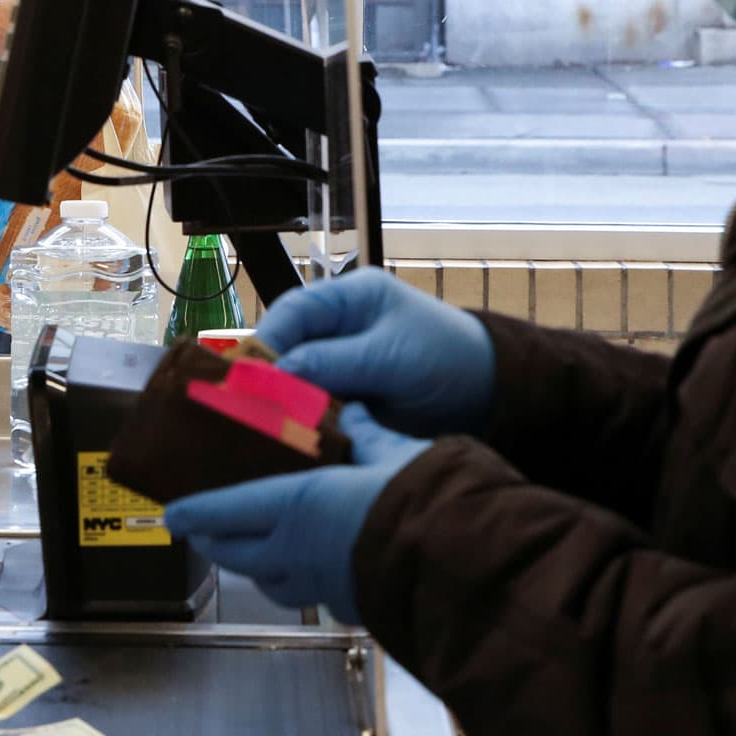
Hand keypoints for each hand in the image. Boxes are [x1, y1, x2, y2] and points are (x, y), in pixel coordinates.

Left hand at [162, 405, 429, 624]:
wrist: (460, 562)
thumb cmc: (419, 499)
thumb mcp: (390, 451)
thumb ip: (364, 433)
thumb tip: (353, 409)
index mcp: (294, 506)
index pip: (224, 513)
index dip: (194, 513)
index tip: (172, 511)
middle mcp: (296, 552)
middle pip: (236, 554)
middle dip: (213, 542)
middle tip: (201, 529)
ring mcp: (321, 585)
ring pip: (268, 582)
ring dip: (252, 566)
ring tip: (248, 550)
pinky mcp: (349, 606)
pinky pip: (309, 593)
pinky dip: (296, 581)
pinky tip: (308, 569)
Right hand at [260, 266, 495, 437]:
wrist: (489, 396)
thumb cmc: (447, 358)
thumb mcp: (391, 357)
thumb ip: (334, 362)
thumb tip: (277, 372)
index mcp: (348, 297)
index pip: (293, 311)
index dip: (267, 339)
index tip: (246, 373)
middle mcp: (336, 327)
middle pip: (286, 346)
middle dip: (267, 375)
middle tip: (246, 405)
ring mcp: (339, 363)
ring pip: (294, 380)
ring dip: (281, 402)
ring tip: (260, 426)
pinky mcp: (345, 397)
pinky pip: (311, 405)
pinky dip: (300, 421)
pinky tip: (286, 437)